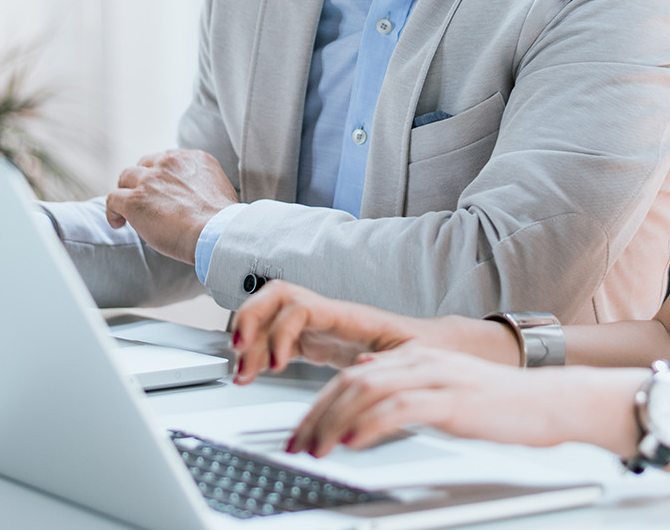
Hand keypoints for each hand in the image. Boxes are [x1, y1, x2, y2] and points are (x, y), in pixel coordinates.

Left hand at [103, 148, 238, 264]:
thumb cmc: (222, 222)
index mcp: (193, 158)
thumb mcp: (219, 190)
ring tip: (127, 211)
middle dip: (141, 180)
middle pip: (144, 164)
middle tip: (143, 198)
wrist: (217, 233)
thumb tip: (195, 202)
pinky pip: (113, 199)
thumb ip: (203, 186)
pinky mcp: (135, 200)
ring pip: (126, 177)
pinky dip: (113, 211)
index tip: (161, 191)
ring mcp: (150, 180)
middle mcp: (170, 162)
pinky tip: (118, 223)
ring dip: (126, 192)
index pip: (167, 159)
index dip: (160, 175)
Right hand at [229, 281, 429, 382]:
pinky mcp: (314, 341)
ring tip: (241, 372)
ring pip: (270, 315)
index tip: (276, 365)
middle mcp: (328, 314)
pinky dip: (258, 353)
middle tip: (238, 351)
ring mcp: (318, 326)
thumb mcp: (412, 358)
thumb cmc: (424, 349)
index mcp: (349, 316)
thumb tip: (364, 366)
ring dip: (249, 338)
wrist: (431, 347)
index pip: (301, 306)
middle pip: (275, 296)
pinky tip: (252, 373)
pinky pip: (276, 339)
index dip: (281, 331)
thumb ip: (388, 362)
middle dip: (249, 318)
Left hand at [286, 345, 645, 458]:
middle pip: (350, 382)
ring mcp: (435, 378)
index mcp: (414, 358)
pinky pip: (399, 409)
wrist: (547, 402)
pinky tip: (354, 443)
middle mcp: (419, 362)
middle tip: (297, 445)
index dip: (319, 404)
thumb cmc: (500, 403)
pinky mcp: (450, 400)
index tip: (302, 432)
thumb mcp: (443, 387)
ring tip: (318, 449)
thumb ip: (404, 381)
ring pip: (367, 393)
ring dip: (335, 423)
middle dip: (317, 415)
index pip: (351, 376)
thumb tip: (365, 375)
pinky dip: (369, 426)